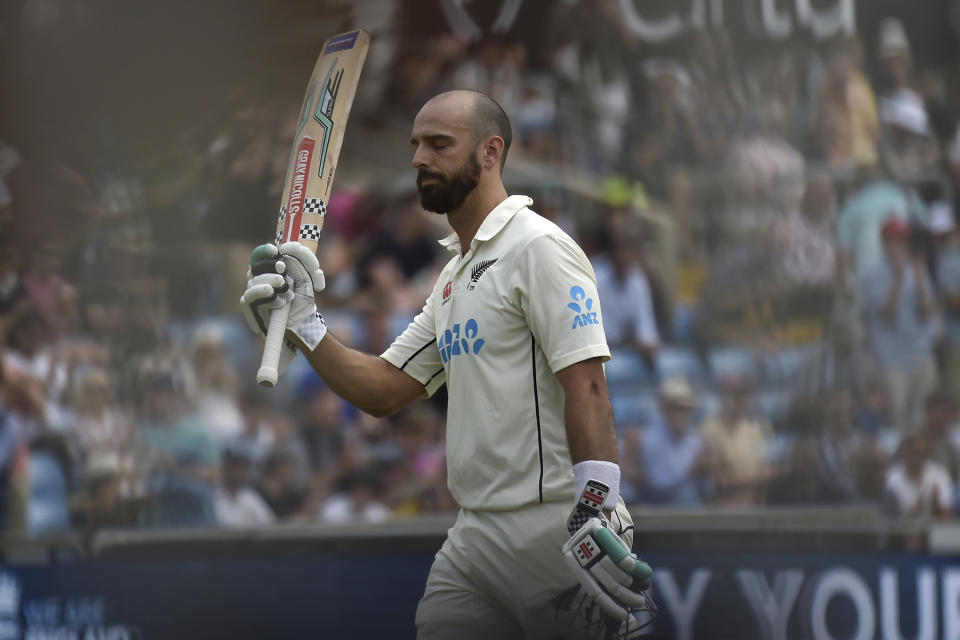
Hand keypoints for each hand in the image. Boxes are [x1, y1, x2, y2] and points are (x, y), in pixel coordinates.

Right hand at [240, 243, 327, 371]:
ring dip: (270, 282)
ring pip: (252, 281)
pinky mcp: (250, 309)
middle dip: (270, 268)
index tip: (274, 250)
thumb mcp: (306, 280)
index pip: (259, 257)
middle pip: (255, 267)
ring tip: (285, 288)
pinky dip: (263, 295)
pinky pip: (248, 297)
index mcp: (270, 272)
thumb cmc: (303, 302)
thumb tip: (286, 249)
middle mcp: (259, 282)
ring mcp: (253, 295)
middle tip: (284, 273)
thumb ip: (300, 262)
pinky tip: (277, 299)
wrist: (302, 325)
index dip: (263, 252)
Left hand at [562, 480, 654, 626]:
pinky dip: (630, 564)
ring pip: (615, 569)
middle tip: (638, 602)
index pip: (594, 591)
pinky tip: (637, 568)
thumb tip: (622, 591)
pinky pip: (619, 554)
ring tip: (640, 585)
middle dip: (625, 595)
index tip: (622, 615)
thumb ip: (606, 571)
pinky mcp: (601, 532)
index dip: (609, 605)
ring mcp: (591, 543)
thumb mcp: (597, 553)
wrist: (592, 502)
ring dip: (630, 580)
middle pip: (607, 582)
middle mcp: (581, 554)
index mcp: (577, 563)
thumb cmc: (597, 532)